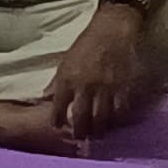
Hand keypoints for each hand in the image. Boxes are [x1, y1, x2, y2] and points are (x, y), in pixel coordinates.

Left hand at [43, 2, 147, 137]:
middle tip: (80, 138)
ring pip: (101, 116)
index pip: (58, 106)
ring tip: (98, 135)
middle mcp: (85, 86)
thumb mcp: (65, 60)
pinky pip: (121, 108)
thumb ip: (56, 81)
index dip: (56, 119)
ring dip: (99, 129)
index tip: (57, 127)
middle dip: (80, 130)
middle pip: (81, 116)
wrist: (112, 29)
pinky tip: (116, 121)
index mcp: (68, 78)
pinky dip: (118, 118)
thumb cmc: (87, 43)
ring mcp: (105, 87)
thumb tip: (44, 97)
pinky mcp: (124, 86)